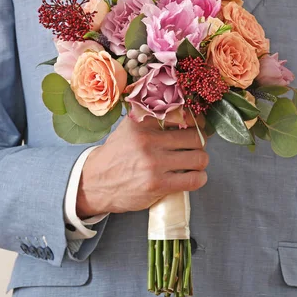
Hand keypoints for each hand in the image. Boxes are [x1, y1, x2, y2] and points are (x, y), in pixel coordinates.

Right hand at [76, 115, 208, 217]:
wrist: (95, 182)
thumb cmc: (116, 154)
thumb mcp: (128, 128)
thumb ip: (150, 117)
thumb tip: (182, 111)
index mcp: (142, 123)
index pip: (181, 115)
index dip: (196, 121)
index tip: (198, 126)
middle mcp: (148, 141)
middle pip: (195, 138)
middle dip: (200, 142)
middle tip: (197, 146)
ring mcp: (154, 164)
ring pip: (198, 158)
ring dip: (201, 161)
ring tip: (194, 162)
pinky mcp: (158, 185)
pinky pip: (193, 180)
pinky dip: (199, 178)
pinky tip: (195, 177)